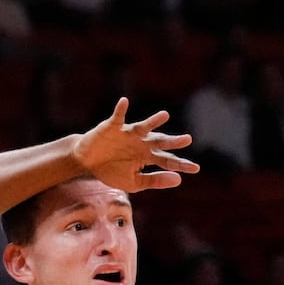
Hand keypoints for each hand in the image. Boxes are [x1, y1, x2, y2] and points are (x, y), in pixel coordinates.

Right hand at [74, 98, 199, 193]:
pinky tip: (124, 102)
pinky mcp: (113, 127)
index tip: (195, 168)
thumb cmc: (112, 171)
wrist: (88, 162)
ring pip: (143, 127)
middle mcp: (141, 143)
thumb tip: (178, 180)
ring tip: (165, 116)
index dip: (181, 164)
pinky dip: (121, 109)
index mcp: (147, 156)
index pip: (167, 161)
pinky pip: (118, 117)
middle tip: (188, 139)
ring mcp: (128, 134)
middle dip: (173, 141)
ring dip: (153, 121)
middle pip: (160, 142)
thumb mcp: (134, 182)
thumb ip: (155, 181)